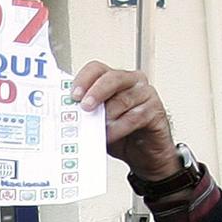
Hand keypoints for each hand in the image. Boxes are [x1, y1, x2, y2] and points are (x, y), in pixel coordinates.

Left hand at [71, 61, 181, 180]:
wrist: (143, 152)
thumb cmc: (120, 132)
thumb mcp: (97, 120)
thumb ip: (86, 112)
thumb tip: (66, 114)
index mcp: (113, 79)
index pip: (96, 69)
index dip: (83, 79)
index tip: (74, 95)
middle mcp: (131, 82)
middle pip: (112, 78)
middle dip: (96, 92)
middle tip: (85, 106)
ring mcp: (145, 94)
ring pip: (123, 100)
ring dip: (106, 116)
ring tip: (96, 128)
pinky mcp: (155, 110)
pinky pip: (134, 117)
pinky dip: (118, 128)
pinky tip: (110, 135)